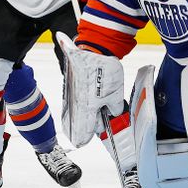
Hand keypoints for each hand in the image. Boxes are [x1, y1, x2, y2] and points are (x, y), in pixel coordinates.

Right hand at [56, 32, 124, 147]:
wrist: (93, 48)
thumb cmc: (104, 71)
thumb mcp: (116, 94)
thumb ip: (115, 109)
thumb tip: (113, 114)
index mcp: (85, 111)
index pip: (81, 136)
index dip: (87, 139)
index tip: (92, 138)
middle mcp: (74, 105)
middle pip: (80, 124)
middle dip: (90, 125)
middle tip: (103, 119)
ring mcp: (71, 95)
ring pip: (79, 112)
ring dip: (88, 113)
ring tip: (101, 106)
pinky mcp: (70, 86)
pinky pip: (76, 101)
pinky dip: (84, 103)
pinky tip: (94, 97)